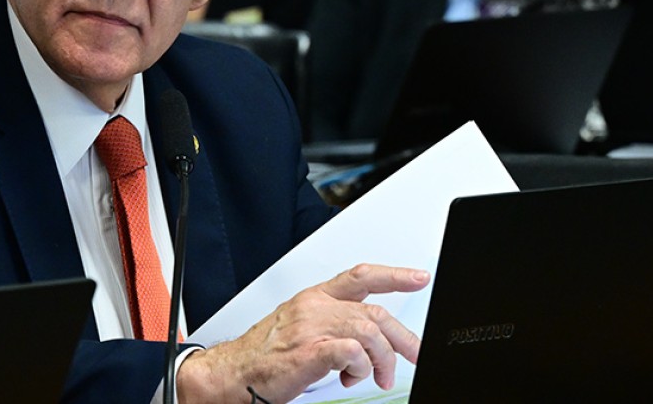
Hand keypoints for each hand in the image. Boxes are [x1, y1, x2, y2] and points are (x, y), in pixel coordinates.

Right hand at [177, 264, 429, 403]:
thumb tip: (368, 341)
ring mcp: (312, 329)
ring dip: (382, 359)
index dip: (394, 275)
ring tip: (377, 376)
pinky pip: (352, 353)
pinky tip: (354, 377)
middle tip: (415, 355)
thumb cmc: (264, 354)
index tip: (419, 277)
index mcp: (314, 297)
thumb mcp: (300, 326)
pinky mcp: (309, 353)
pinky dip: (361, 367)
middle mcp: (315, 307)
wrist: (233, 372)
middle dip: (403, 338)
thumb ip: (332, 325)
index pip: (360, 276)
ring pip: (369, 333)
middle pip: (375, 313)